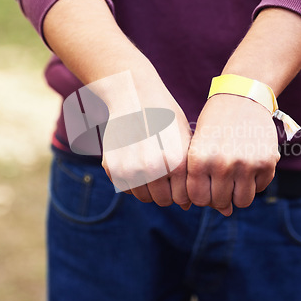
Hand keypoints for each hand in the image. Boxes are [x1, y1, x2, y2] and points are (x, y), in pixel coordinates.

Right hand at [101, 77, 191, 209]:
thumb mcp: (184, 139)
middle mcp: (152, 168)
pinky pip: (126, 188)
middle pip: (163, 200)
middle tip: (168, 175)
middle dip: (168, 192)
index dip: (185, 191)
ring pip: (143, 197)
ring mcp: (129, 168)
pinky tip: (138, 162)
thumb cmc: (165, 116)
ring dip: (150, 189)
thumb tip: (188, 207)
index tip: (183, 180)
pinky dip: (133, 182)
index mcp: (176, 162)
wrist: (133, 94)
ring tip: (154, 169)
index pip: (184, 197)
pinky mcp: (112, 166)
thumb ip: (188, 173)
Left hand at [186, 94, 279, 215]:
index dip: (202, 195)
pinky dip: (255, 181)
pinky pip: (260, 188)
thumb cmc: (214, 123)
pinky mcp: (267, 162)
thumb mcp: (200, 146)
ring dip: (239, 192)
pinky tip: (249, 164)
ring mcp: (246, 164)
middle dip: (220, 195)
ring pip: (242, 201)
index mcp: (199, 159)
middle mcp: (222, 163)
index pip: (198, 198)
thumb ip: (204, 180)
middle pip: (220, 202)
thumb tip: (225, 213)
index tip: (206, 185)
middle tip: (222, 180)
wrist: (242, 96)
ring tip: (236, 176)